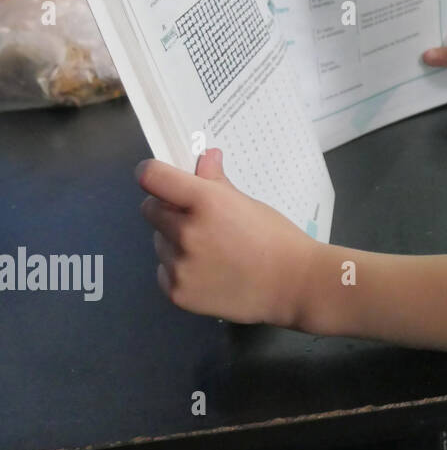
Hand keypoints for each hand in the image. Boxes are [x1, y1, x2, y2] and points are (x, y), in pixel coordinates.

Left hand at [138, 148, 316, 326]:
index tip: (157, 176)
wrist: (293, 284)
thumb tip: (204, 158)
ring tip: (211, 250)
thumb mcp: (249, 204)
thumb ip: (217, 182)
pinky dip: (178, 269)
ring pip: (159, 242)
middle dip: (167, 209)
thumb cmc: (277, 239)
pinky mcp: (177, 291)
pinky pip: (163, 270)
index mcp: (206, 203)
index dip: (151, 173)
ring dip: (175, 241)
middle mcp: (186, 232)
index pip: (152, 177)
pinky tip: (207, 272)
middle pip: (150, 209)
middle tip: (196, 219)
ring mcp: (179, 265)